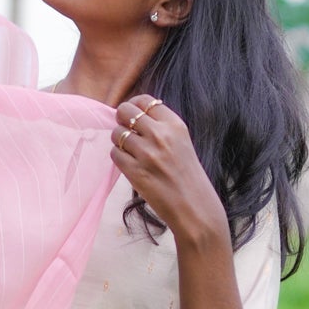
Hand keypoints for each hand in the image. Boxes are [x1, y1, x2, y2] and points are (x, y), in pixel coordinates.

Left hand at [110, 96, 228, 247]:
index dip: (134, 105)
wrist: (194, 207)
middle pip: (125, 111)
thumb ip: (161, 127)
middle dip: (121, 119)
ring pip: (117, 133)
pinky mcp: (135, 172)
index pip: (145, 100)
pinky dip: (119, 157)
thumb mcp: (181, 142)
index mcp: (175, 125)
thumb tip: (132, 114)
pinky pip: (115, 154)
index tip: (132, 115)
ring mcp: (147, 154)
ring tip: (131, 151)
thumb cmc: (187, 175)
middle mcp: (161, 135)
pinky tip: (130, 164)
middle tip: (126, 130)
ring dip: (119, 141)